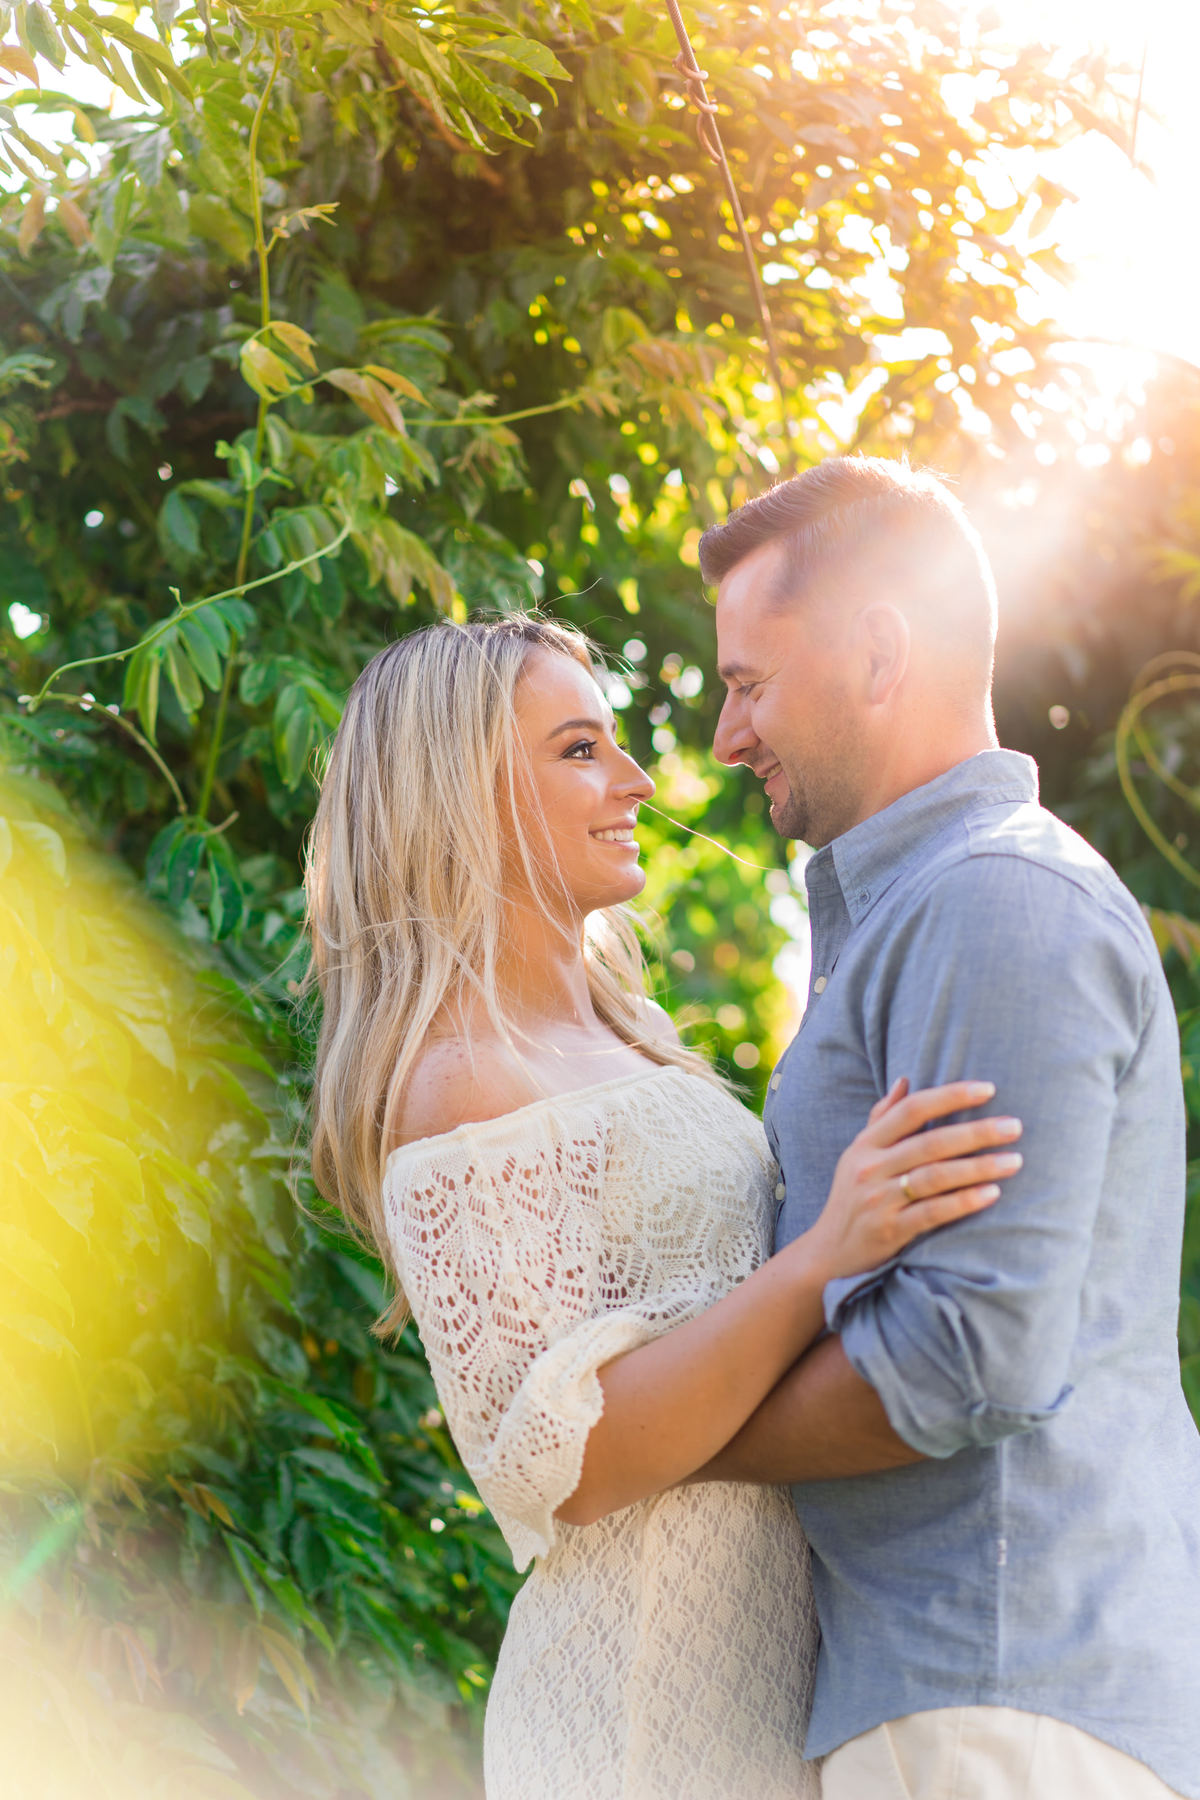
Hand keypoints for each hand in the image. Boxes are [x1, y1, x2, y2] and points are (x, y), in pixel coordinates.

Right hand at [801, 1078, 1021, 1286]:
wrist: (829, 1254)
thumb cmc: (853, 1199)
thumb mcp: (857, 1155)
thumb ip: (882, 1119)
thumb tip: (904, 1080)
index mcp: (866, 1145)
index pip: (912, 1110)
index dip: (951, 1096)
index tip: (988, 1089)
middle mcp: (871, 1168)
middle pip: (931, 1142)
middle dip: (977, 1132)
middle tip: (1015, 1126)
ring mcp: (879, 1199)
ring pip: (936, 1176)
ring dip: (979, 1167)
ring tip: (1014, 1161)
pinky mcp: (890, 1230)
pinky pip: (933, 1212)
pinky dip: (964, 1201)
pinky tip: (993, 1194)